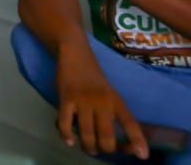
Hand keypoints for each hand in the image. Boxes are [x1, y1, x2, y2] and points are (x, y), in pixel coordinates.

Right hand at [54, 43, 147, 157]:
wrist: (74, 52)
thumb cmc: (92, 74)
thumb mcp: (108, 92)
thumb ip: (111, 111)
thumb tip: (109, 137)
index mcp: (116, 100)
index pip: (130, 123)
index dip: (137, 140)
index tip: (142, 155)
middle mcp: (102, 102)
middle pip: (107, 136)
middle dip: (105, 149)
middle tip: (101, 150)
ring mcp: (83, 100)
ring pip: (87, 133)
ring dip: (88, 146)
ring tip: (88, 149)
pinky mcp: (66, 98)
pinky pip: (65, 123)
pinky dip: (66, 135)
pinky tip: (69, 141)